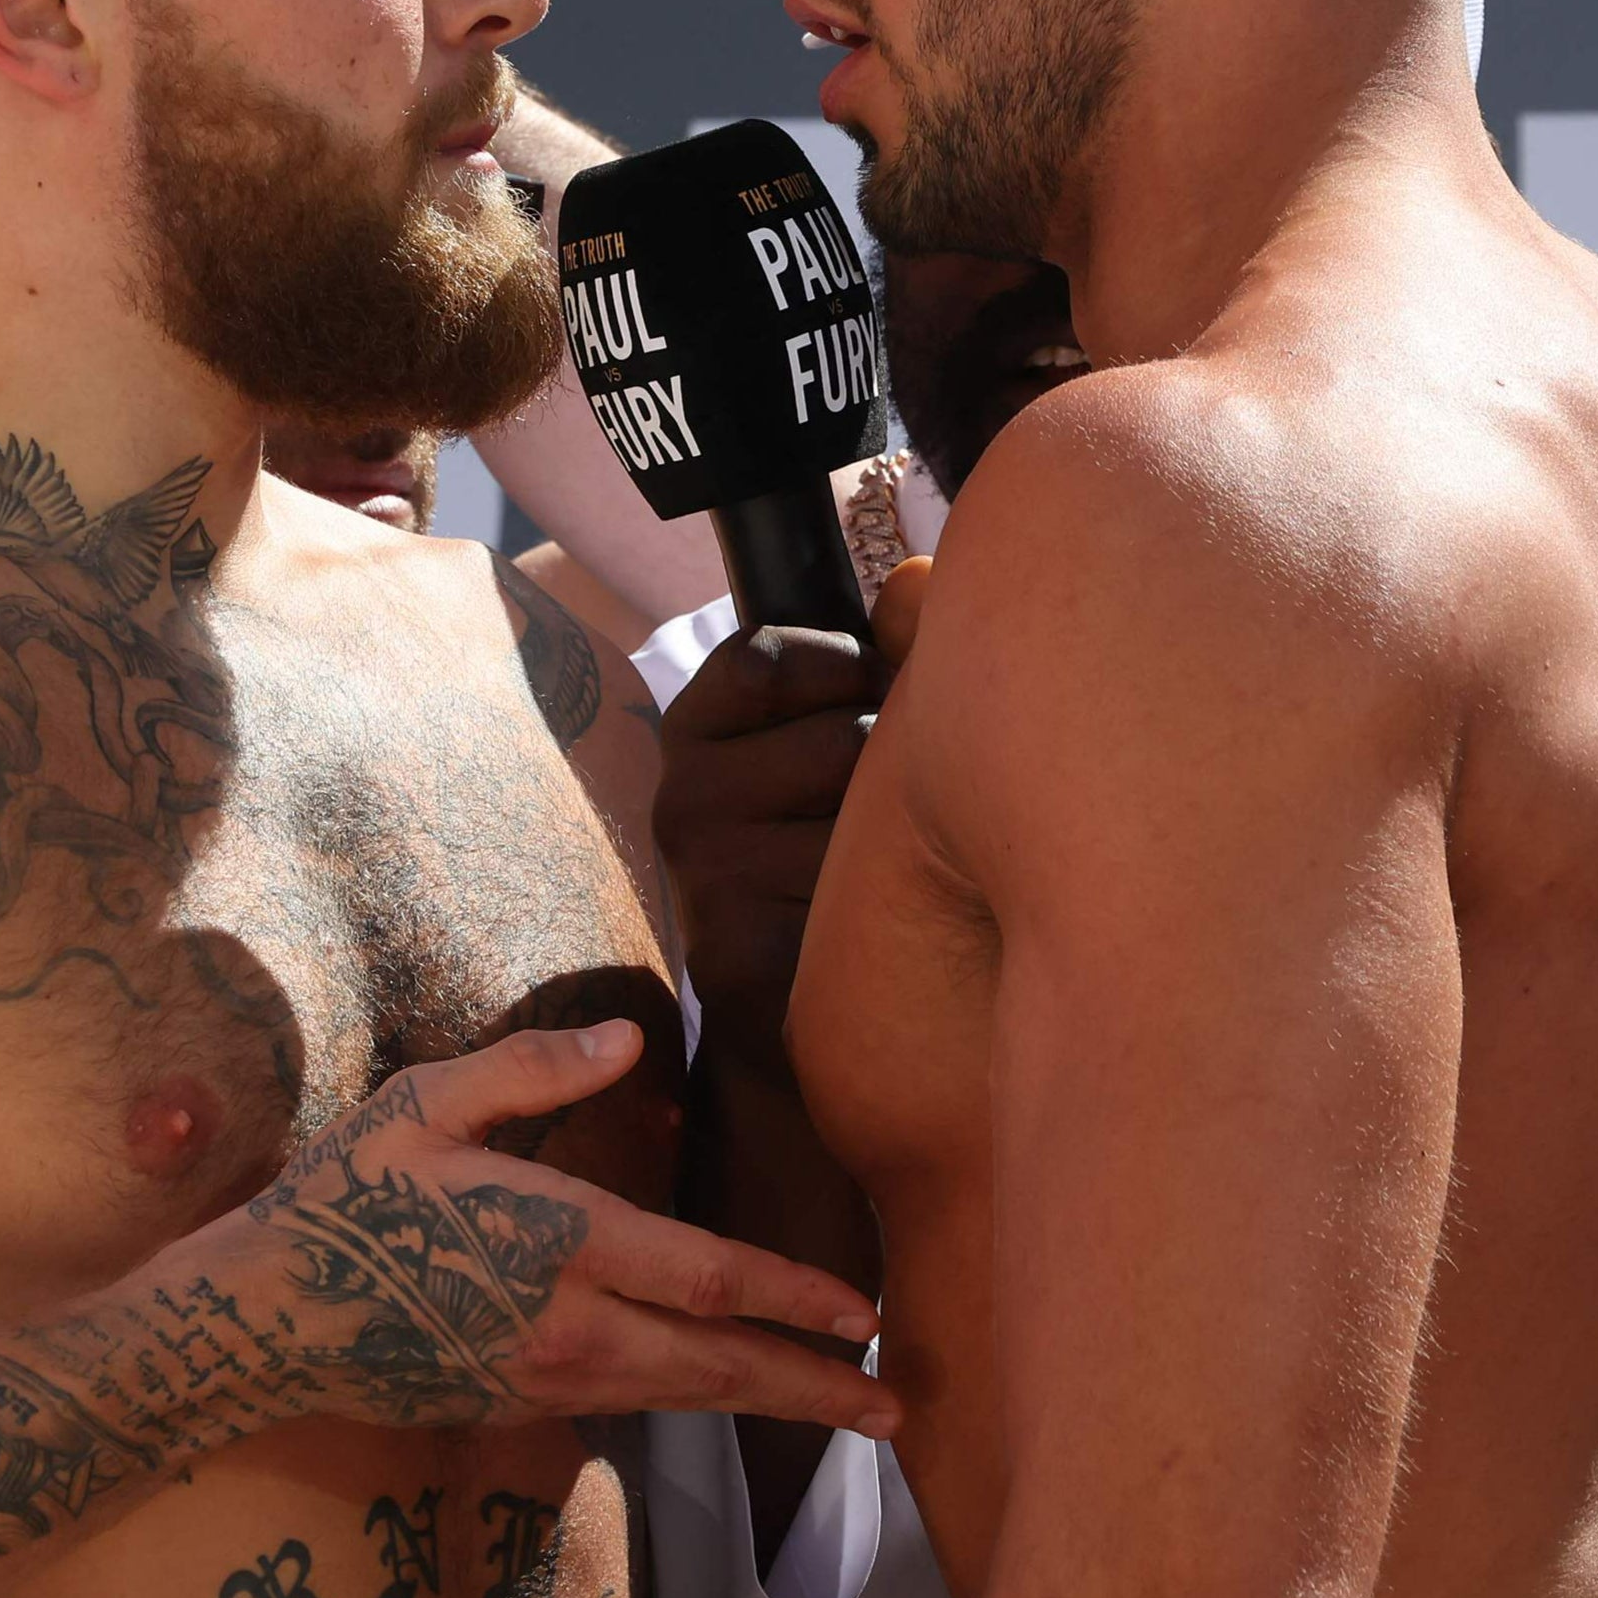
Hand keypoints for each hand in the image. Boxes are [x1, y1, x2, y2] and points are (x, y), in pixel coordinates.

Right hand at [228, 1022, 893, 1436]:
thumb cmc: (346, 1196)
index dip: (796, 1297)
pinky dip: (709, 1404)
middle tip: (903, 1408)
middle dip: (818, 1388)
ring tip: (856, 1413)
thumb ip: (532, 1073)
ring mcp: (548, 1381)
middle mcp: (568, 1328)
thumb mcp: (424, 1106)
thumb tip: (632, 1037)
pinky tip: (747, 1393)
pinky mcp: (528, 1407)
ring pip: (689, 1398)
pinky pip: (642, 1405)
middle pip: (720, 1367)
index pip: (708, 1279)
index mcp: (557, 1244)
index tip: (869, 1312)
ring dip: (777, 1405)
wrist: (265, 1320)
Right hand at [653, 596, 908, 1082]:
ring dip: (895, 844)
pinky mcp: (732, 944)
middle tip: (879, 818)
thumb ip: (880, 655)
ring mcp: (700, 873)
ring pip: (855, 817)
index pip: (766, 657)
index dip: (842, 672)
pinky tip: (862, 930)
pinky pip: (851, 896)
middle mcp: (679, 796)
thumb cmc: (833, 855)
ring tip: (875, 877)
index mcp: (692, 729)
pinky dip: (882, 912)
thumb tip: (919, 574)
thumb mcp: (838, 739)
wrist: (796, 1023)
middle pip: (838, 737)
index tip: (866, 703)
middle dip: (888, 769)